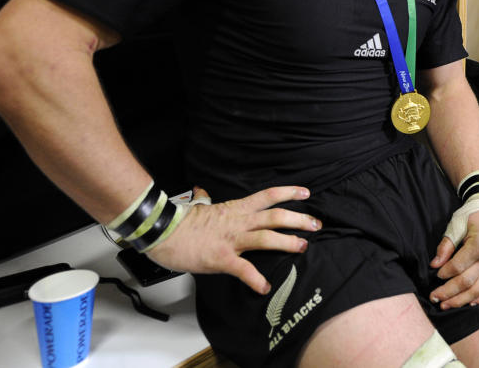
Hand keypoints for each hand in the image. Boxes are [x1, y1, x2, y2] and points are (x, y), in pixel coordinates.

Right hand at [147, 186, 319, 293]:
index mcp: (235, 209)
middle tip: (315, 224)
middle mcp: (238, 222)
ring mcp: (231, 240)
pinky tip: (264, 287)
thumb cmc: (179, 221)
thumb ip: (205, 200)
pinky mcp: (222, 259)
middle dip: (298, 220)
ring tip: (302, 247)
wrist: (162, 231)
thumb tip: (202, 191)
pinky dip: (256, 280)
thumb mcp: (198, 206)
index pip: (268, 196)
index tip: (305, 193)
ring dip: (287, 243)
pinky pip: (244, 270)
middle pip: (275, 217)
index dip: (289, 193)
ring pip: (267, 238)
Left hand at [428, 209, 478, 308]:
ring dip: (462, 300)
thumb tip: (435, 265)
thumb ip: (446, 246)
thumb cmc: (469, 217)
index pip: (460, 266)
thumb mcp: (455, 226)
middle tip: (434, 297)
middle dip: (449, 292)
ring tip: (446, 305)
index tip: (435, 274)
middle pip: (468, 282)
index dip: (445, 273)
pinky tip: (471, 303)